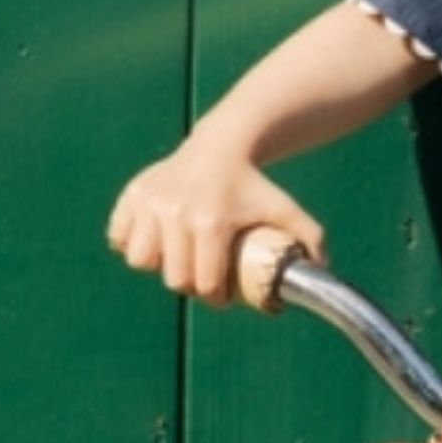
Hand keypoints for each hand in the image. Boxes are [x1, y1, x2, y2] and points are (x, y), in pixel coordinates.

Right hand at [106, 145, 325, 305]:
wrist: (222, 145)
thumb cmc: (255, 184)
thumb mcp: (287, 209)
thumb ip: (309, 239)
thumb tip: (321, 270)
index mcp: (211, 222)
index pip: (205, 284)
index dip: (216, 298)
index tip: (222, 296)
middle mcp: (176, 213)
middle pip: (174, 279)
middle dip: (190, 284)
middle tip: (202, 276)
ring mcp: (151, 203)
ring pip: (140, 260)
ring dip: (158, 264)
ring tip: (175, 256)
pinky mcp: (133, 195)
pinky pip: (120, 236)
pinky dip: (131, 241)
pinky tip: (153, 238)